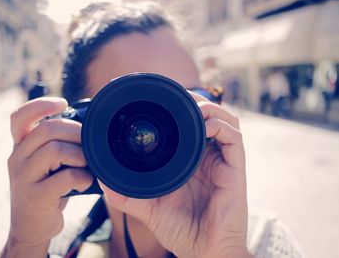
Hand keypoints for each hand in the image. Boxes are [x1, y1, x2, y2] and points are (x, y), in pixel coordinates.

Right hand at [1, 98, 92, 256]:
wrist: (31, 226)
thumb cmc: (46, 188)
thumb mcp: (45, 163)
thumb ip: (55, 143)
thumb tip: (87, 125)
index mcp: (20, 146)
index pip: (20, 117)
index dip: (41, 105)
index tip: (63, 104)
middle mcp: (17, 158)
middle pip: (46, 130)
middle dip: (75, 132)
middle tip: (88, 143)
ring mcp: (24, 178)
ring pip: (56, 150)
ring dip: (80, 155)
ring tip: (86, 165)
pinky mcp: (36, 197)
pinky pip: (66, 177)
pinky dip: (83, 177)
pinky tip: (84, 183)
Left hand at [101, 92, 249, 257]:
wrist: (204, 252)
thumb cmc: (181, 230)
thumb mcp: (149, 207)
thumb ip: (128, 193)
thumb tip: (103, 180)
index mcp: (192, 162)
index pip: (191, 126)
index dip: (182, 108)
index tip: (161, 99)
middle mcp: (209, 157)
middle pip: (209, 116)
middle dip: (195, 101)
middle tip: (175, 96)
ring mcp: (223, 162)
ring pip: (225, 120)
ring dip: (209, 108)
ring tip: (191, 106)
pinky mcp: (235, 170)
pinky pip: (234, 138)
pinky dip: (220, 125)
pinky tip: (204, 125)